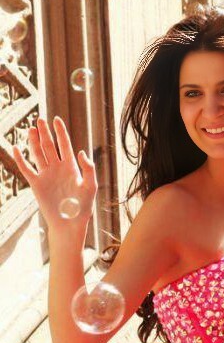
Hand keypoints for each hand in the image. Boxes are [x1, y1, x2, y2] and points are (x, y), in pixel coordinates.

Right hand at [12, 116, 96, 232]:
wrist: (69, 224)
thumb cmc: (83, 208)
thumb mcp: (90, 187)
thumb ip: (88, 169)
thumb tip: (81, 152)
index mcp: (71, 168)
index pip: (65, 146)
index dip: (61, 132)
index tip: (56, 119)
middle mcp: (57, 169)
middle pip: (49, 146)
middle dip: (45, 133)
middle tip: (40, 119)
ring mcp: (46, 175)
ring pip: (38, 154)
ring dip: (34, 142)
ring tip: (31, 129)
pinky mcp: (36, 184)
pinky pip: (26, 169)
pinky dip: (20, 159)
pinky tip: (15, 148)